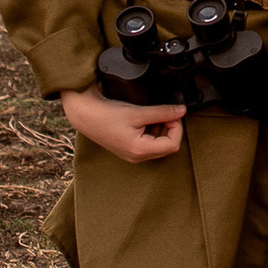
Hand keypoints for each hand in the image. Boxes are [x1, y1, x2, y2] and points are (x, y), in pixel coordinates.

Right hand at [60, 83, 188, 162]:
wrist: (86, 115)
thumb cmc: (108, 115)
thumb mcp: (138, 112)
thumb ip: (162, 112)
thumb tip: (182, 111)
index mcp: (140, 150)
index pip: (173, 145)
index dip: (177, 127)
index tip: (172, 114)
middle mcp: (137, 156)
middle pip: (167, 146)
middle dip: (170, 128)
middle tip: (163, 113)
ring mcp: (132, 154)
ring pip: (158, 145)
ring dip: (161, 129)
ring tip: (151, 115)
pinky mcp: (129, 149)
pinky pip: (149, 143)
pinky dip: (152, 131)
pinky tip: (144, 120)